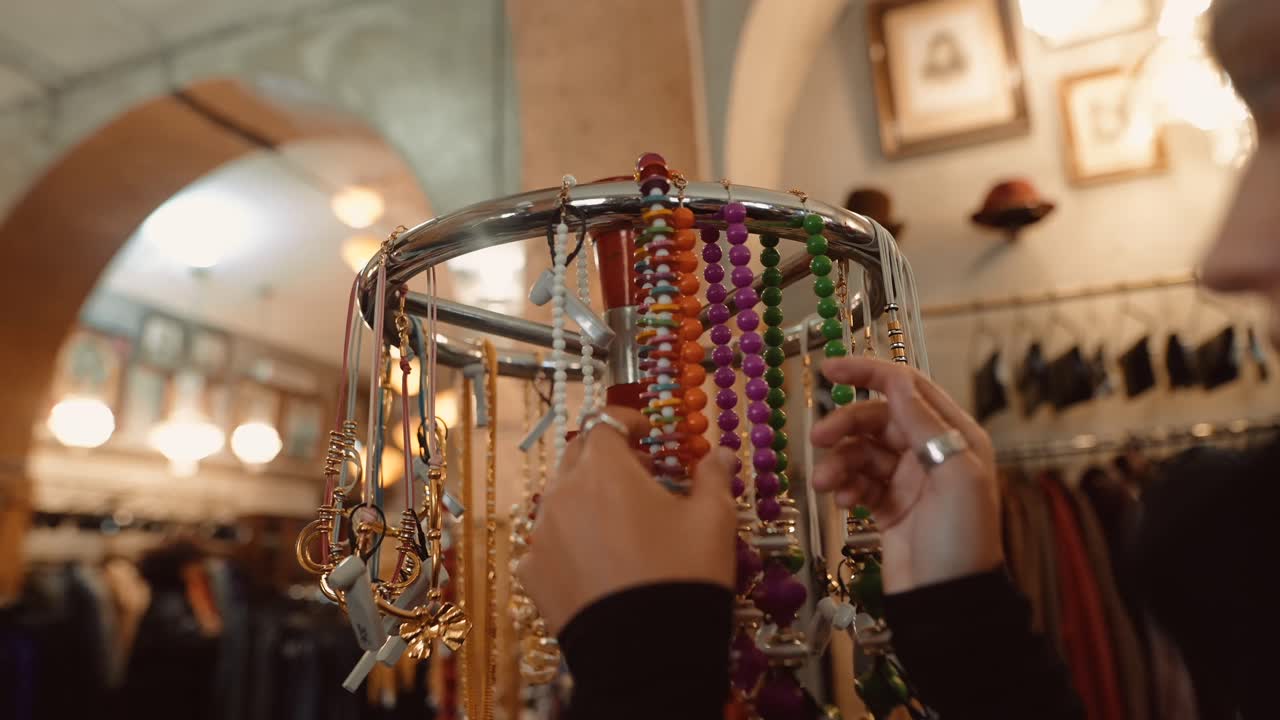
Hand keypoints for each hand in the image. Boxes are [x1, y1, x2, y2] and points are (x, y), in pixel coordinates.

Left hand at [516, 407, 737, 633]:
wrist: (645, 653)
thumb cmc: (683, 573)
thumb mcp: (714, 519)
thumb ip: (714, 477)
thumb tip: (721, 456)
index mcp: (604, 468)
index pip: (605, 422)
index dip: (629, 422)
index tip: (650, 434)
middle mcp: (562, 492)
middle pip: (578, 456)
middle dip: (608, 457)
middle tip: (642, 476)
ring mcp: (541, 534)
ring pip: (560, 498)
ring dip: (587, 497)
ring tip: (620, 523)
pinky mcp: (532, 573)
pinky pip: (547, 542)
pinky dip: (569, 540)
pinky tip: (596, 561)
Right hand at [810, 358, 1001, 594]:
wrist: (948, 602)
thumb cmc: (962, 539)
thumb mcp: (954, 476)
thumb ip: (925, 424)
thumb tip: (897, 381)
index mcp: (955, 436)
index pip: (909, 388)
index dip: (869, 373)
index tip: (829, 369)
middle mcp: (931, 452)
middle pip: (878, 419)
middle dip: (845, 425)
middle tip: (818, 438)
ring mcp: (908, 480)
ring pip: (862, 452)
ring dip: (839, 463)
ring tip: (824, 484)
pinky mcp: (888, 506)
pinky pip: (858, 481)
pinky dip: (845, 486)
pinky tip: (842, 502)